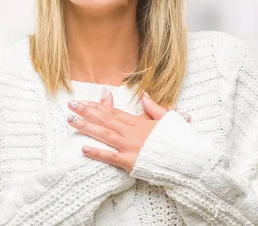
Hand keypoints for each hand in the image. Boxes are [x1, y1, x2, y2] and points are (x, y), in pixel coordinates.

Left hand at [66, 90, 189, 171]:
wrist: (188, 158)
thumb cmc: (179, 140)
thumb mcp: (169, 119)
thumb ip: (154, 108)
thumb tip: (144, 95)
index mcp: (141, 122)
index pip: (115, 112)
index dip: (99, 105)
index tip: (85, 100)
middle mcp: (133, 132)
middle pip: (106, 119)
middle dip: (87, 111)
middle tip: (70, 105)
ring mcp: (130, 146)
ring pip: (105, 134)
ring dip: (87, 126)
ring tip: (71, 120)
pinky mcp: (131, 161)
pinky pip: (111, 157)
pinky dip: (97, 152)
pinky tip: (83, 148)